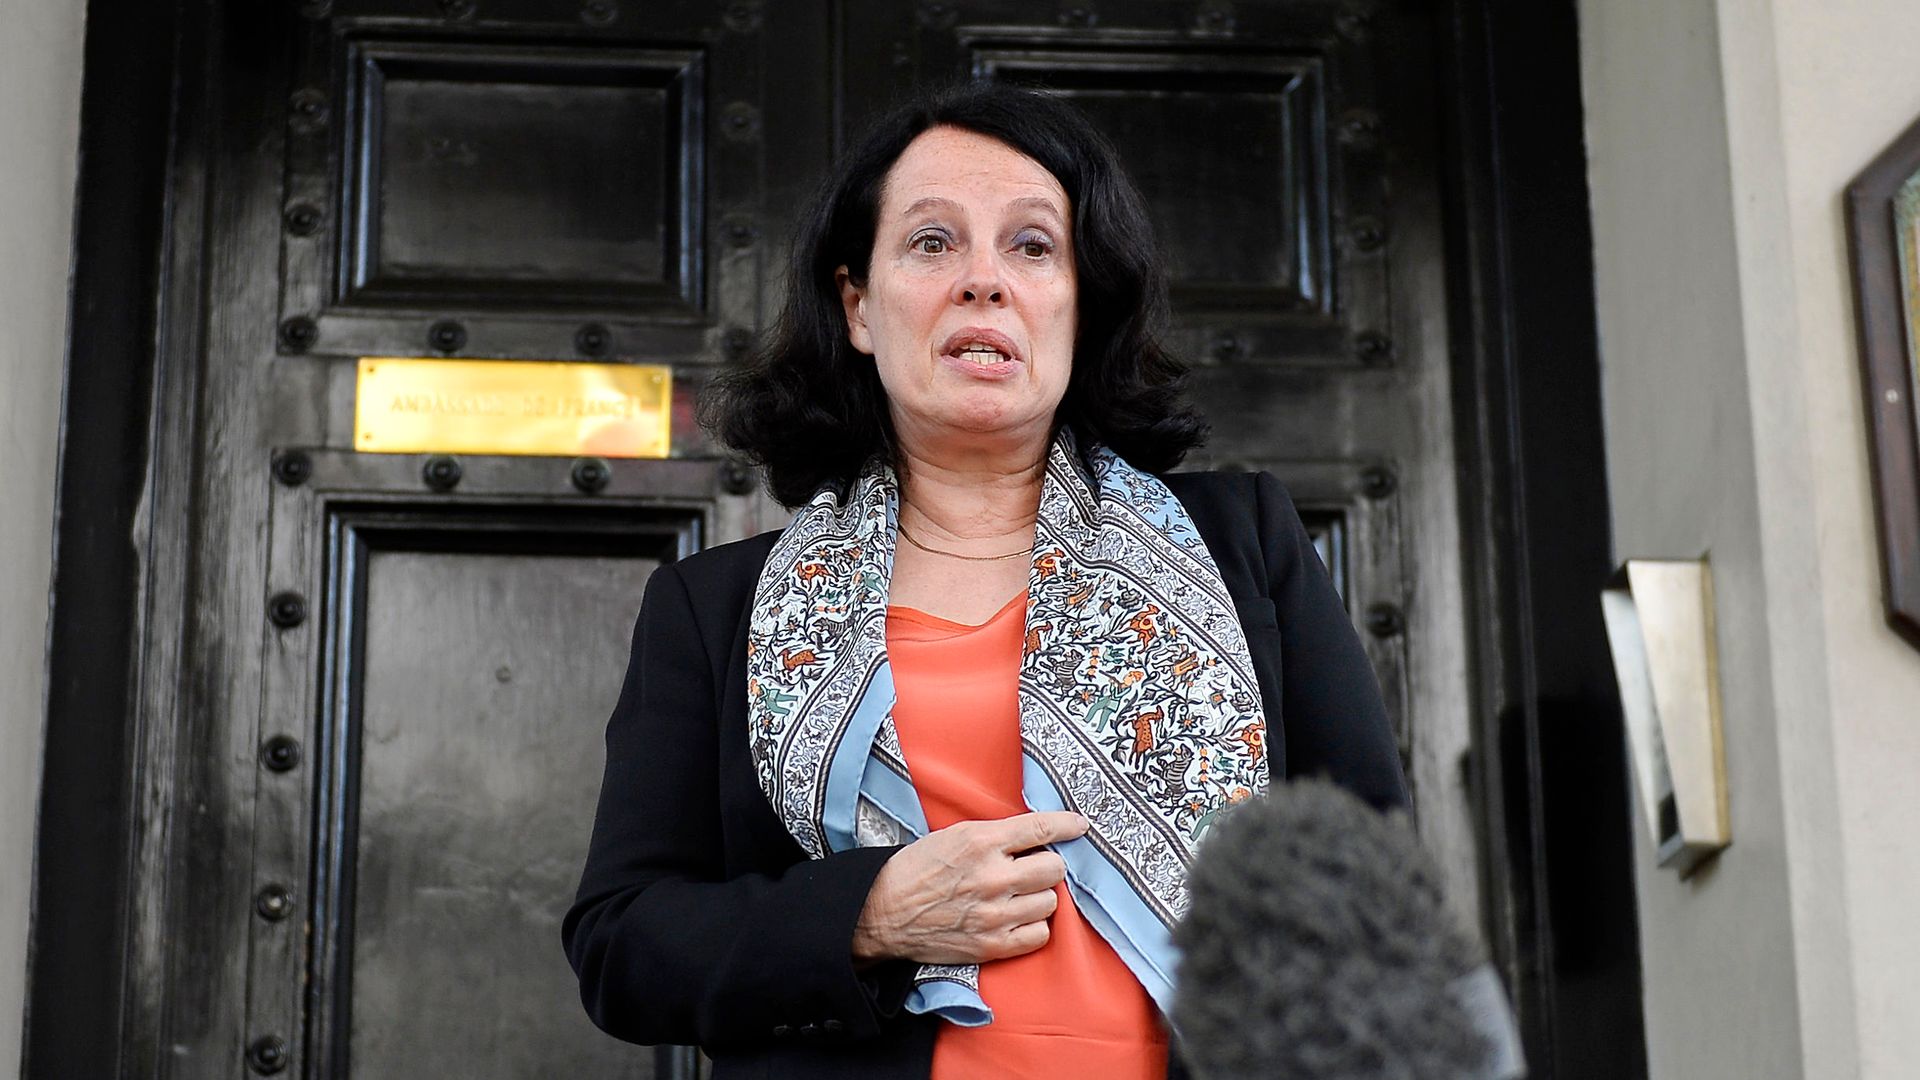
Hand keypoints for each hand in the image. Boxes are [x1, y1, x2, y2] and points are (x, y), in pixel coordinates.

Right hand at [851, 811, 1088, 965]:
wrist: (884, 912)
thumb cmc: (918, 869)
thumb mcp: (954, 835)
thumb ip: (997, 835)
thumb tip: (1039, 836)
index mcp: (980, 842)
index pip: (1040, 829)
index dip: (1066, 825)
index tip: (1079, 826)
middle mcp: (991, 877)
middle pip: (1054, 869)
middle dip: (1047, 865)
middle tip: (1032, 868)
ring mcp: (993, 914)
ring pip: (1050, 902)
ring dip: (1039, 896)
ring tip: (1019, 894)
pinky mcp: (991, 945)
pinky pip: (1039, 934)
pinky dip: (1033, 925)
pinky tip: (1017, 918)